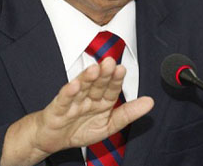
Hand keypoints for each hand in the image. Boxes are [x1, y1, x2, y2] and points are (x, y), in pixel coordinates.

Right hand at [0, 57, 153, 165]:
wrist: (52, 139)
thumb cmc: (79, 129)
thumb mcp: (108, 126)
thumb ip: (128, 114)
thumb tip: (150, 101)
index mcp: (101, 100)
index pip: (111, 88)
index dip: (116, 79)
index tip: (122, 69)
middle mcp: (88, 97)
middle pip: (97, 84)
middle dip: (103, 74)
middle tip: (110, 62)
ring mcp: (73, 101)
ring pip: (81, 87)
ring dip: (87, 78)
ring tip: (95, 69)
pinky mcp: (58, 109)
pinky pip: (64, 100)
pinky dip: (68, 93)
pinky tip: (74, 86)